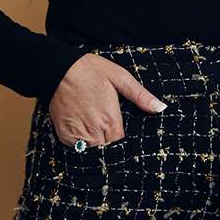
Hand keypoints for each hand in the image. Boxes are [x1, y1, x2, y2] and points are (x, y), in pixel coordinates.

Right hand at [48, 53, 166, 146]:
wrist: (58, 69)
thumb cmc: (91, 71)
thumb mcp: (121, 78)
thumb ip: (141, 96)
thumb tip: (160, 108)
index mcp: (110, 119)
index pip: (122, 143)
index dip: (125, 141)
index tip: (125, 135)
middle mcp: (94, 130)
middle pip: (107, 149)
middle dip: (111, 144)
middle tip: (111, 131)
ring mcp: (77, 134)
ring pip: (92, 150)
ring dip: (97, 145)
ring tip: (98, 131)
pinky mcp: (64, 134)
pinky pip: (76, 148)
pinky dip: (82, 143)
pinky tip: (85, 130)